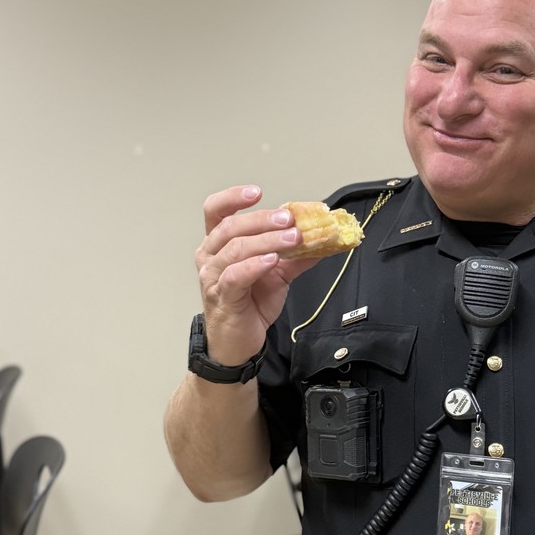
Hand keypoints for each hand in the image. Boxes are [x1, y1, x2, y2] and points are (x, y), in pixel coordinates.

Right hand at [195, 185, 315, 364]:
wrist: (240, 342)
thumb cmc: (250, 304)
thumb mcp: (278, 274)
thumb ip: (296, 255)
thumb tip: (323, 239)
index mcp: (219, 244)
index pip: (216, 210)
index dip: (233, 197)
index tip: (257, 192)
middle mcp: (210, 256)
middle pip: (231, 227)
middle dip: (263, 219)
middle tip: (290, 218)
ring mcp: (213, 277)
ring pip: (235, 248)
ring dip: (267, 240)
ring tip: (293, 238)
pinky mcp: (223, 297)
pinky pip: (236, 275)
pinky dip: (255, 264)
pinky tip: (272, 260)